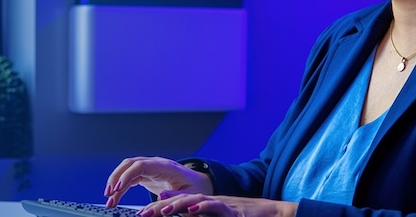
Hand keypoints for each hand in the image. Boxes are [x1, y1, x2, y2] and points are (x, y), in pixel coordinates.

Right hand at [104, 156, 213, 207]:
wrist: (199, 184)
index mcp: (166, 167)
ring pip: (127, 170)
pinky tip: (115, 198)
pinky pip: (129, 178)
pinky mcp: (147, 175)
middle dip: (116, 177)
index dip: (126, 175)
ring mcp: (150, 168)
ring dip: (115, 182)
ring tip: (109, 200)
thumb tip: (161, 196)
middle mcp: (156, 164)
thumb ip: (175, 195)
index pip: (141, 165)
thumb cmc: (195, 188)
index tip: (116, 188)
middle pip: (130, 163)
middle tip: (108, 194)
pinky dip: (120, 187)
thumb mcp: (189, 194)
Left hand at [136, 193, 297, 216]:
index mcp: (205, 206)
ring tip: (162, 210)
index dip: (159, 207)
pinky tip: (193, 209)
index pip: (178, 204)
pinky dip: (204, 207)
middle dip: (161, 206)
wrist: (273, 214)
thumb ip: (199, 215)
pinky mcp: (234, 211)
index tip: (142, 213)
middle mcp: (211, 202)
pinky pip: (217, 207)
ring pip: (196, 200)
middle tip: (143, 214)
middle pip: (182, 199)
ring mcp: (222, 205)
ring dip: (178, 204)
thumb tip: (182, 213)